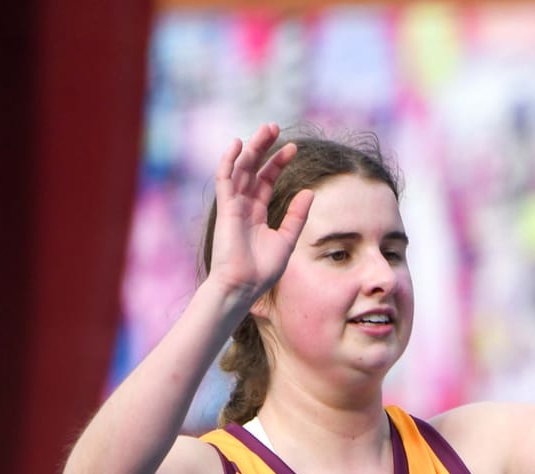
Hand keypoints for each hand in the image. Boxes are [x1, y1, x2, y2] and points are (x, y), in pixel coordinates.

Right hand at [207, 124, 313, 301]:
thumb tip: (309, 192)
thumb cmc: (263, 270)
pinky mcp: (225, 208)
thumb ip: (297, 216)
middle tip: (276, 127)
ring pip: (241, 168)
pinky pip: (225, 179)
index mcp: (256, 213)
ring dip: (252, 148)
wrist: (244, 286)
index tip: (293, 148)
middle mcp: (243, 205)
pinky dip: (229, 161)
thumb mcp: (287, 239)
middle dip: (264, 148)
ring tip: (266, 129)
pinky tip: (238, 144)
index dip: (278, 163)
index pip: (266, 180)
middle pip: (253, 169)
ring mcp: (233, 205)